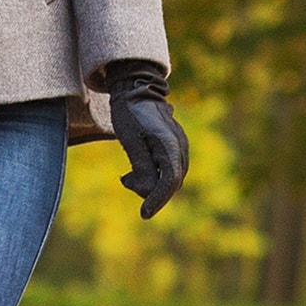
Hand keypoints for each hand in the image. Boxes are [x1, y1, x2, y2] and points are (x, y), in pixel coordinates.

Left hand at [104, 61, 187, 218]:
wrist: (134, 90)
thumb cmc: (129, 114)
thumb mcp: (130, 140)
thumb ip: (142, 167)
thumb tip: (149, 192)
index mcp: (170, 147)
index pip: (169, 182)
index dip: (157, 200)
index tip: (144, 214)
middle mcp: (180, 148)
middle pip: (171, 182)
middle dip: (149, 190)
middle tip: (125, 180)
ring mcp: (180, 147)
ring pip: (169, 178)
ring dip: (149, 182)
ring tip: (127, 175)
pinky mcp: (174, 146)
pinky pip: (166, 169)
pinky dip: (152, 175)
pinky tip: (134, 171)